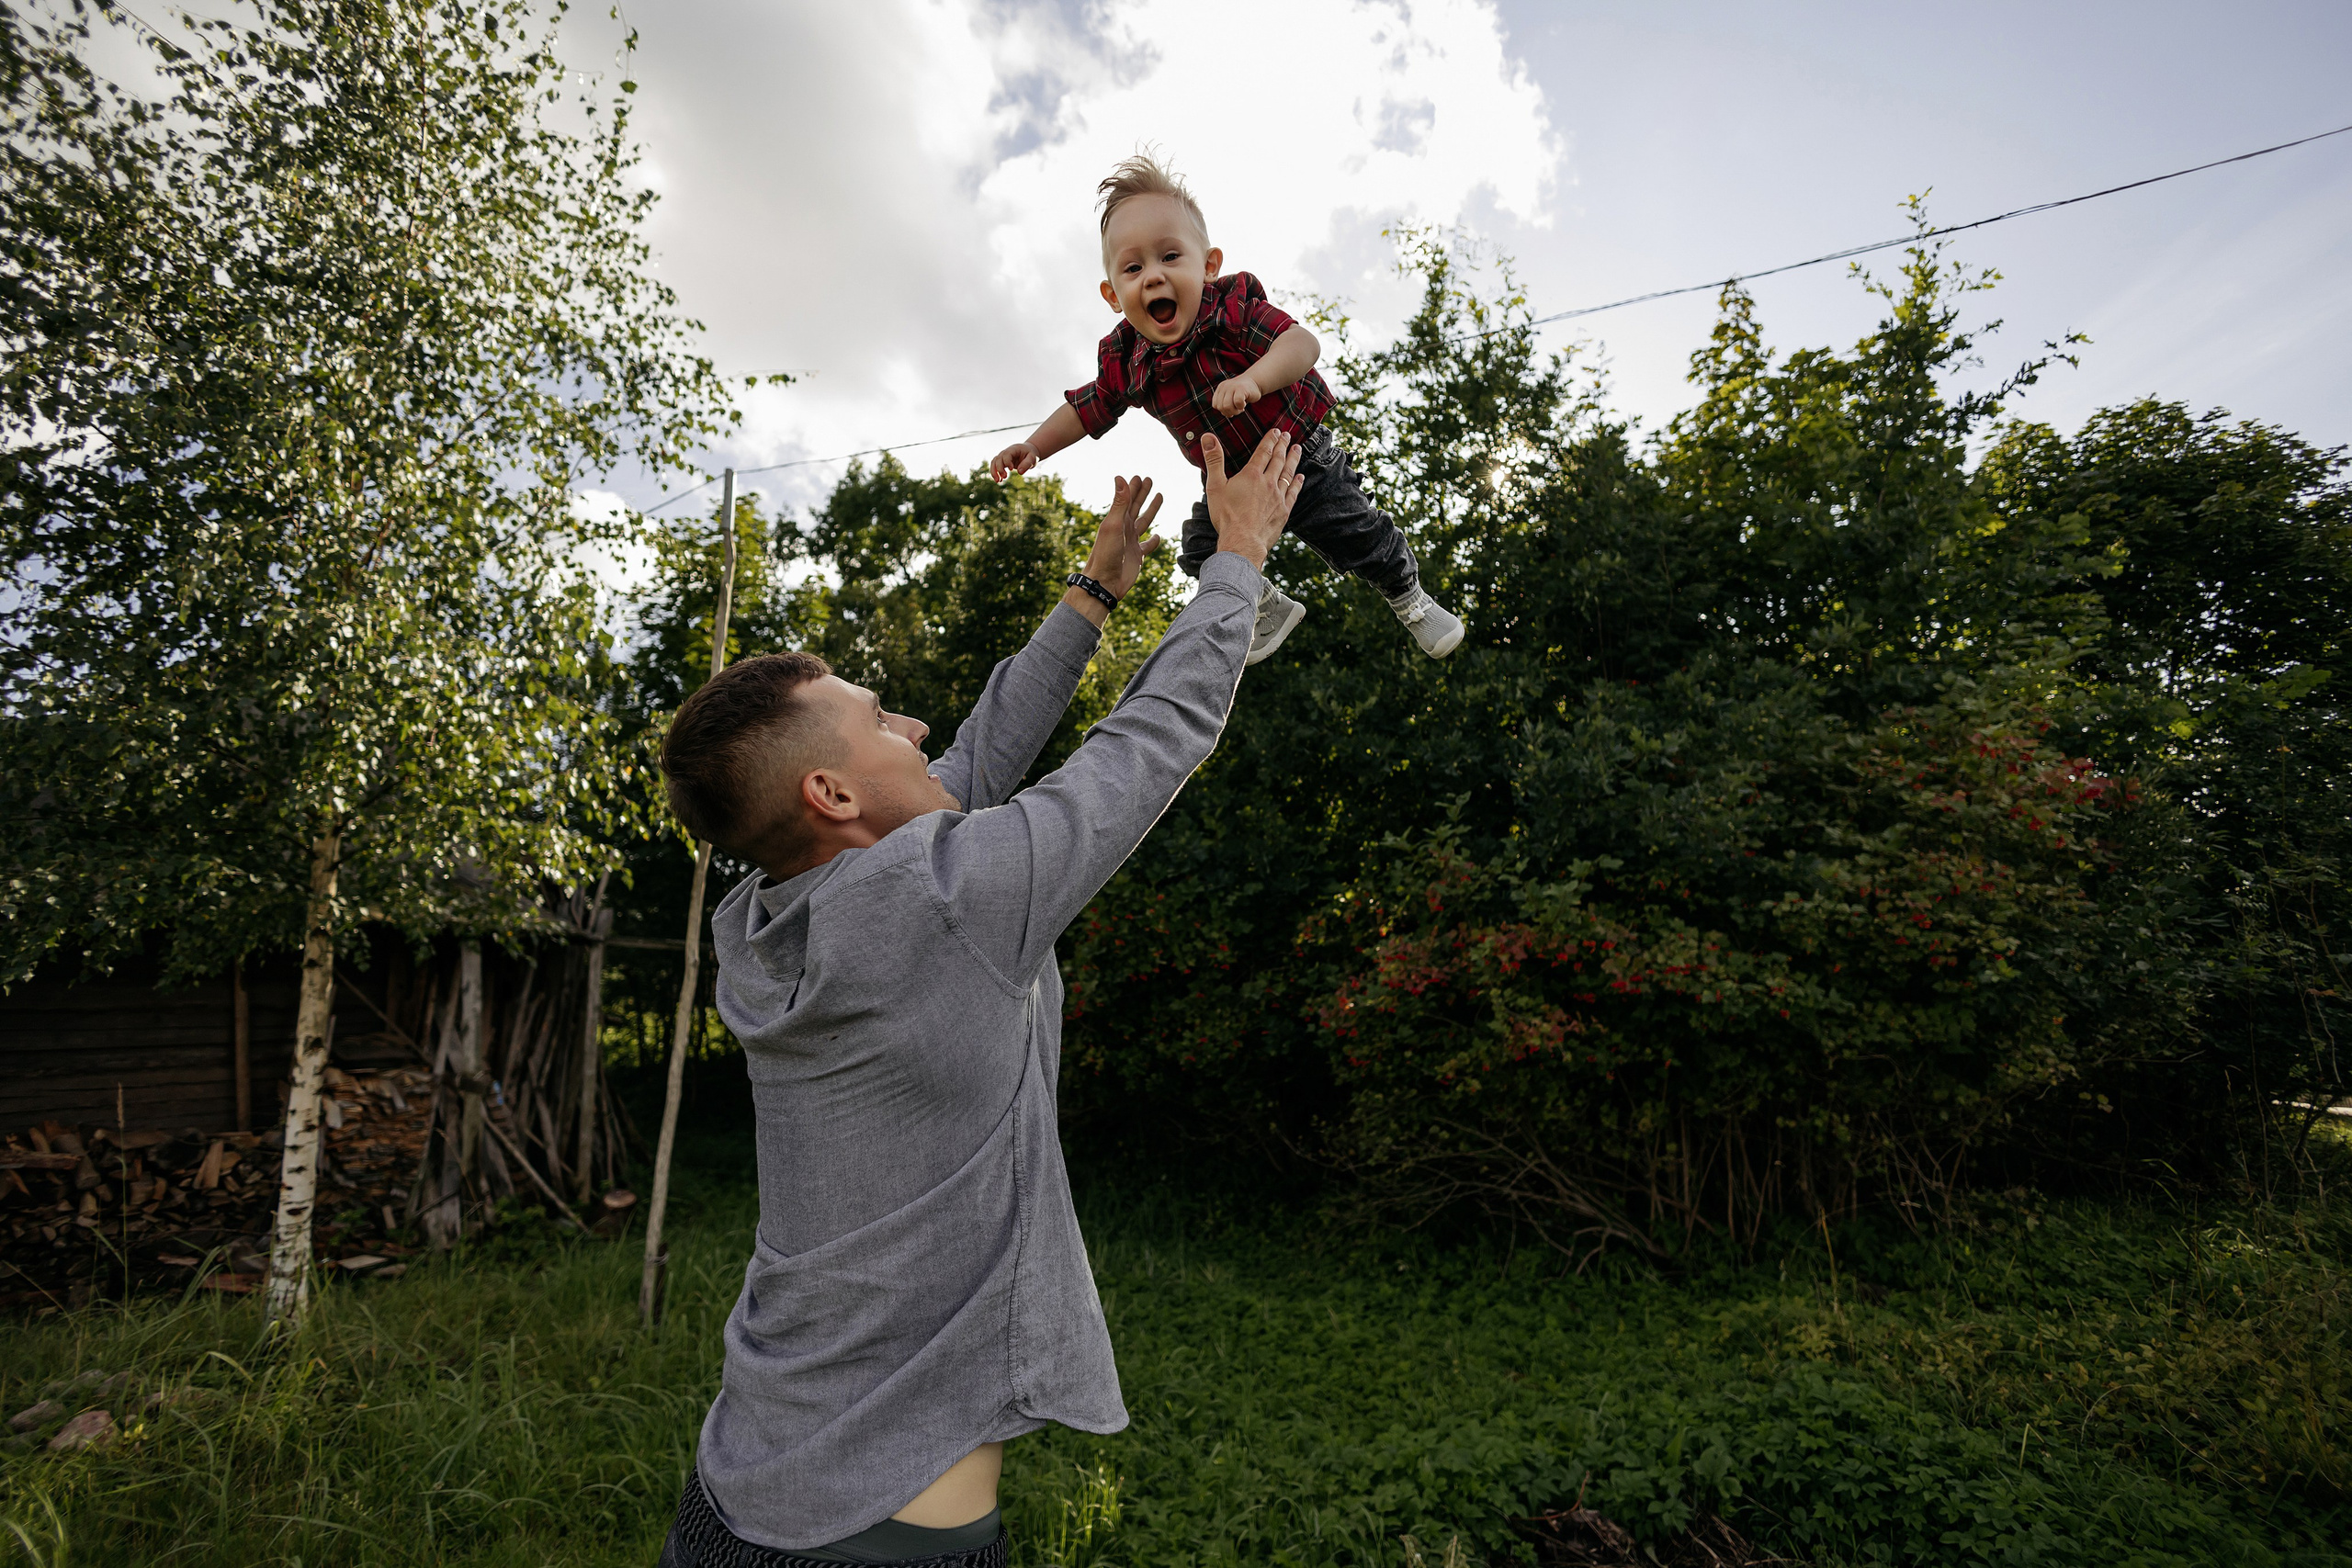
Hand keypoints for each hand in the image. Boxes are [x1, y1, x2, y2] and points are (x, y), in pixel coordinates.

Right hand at [990, 442, 1040, 480]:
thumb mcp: (1032, 458)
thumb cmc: (1030, 454)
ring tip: (998, 481)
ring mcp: (1003, 456)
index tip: (1011, 469)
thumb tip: (1019, 472)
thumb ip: (1027, 464)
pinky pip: (995, 466)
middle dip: (999, 468)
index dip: (1007, 462)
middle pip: (998, 458)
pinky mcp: (1002, 461)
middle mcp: (1006, 452)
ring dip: (994, 472)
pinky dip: (995, 473)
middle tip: (1005, 477)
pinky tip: (999, 480)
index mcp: (1013, 449)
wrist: (1027, 451)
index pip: (1006, 454)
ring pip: (994, 462)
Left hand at [1063, 475, 1164, 625]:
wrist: (1104, 582)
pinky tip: (1157, 536)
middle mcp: (1124, 529)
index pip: (1127, 498)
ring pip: (1144, 522)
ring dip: (1151, 510)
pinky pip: (1148, 546)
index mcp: (1117, 520)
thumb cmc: (1105, 554)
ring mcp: (1131, 542)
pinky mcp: (1138, 556)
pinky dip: (1154, 541)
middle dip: (1143, 493)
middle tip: (1149, 480)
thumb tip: (1121, 477)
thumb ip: (1120, 503)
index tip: (1139, 476)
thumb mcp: (1113, 525)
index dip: (1133, 487)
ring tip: (1159, 497)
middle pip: (1136, 506)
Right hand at [1198, 430, 1302, 569]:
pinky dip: (1297, 483)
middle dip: (1283, 445)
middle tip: (1288, 435)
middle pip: (1278, 459)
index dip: (1270, 439)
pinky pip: (1293, 492)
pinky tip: (1300, 477)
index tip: (1276, 431)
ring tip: (1298, 449)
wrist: (1243, 541)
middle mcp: (1268, 483)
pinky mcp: (1283, 510)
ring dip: (1293, 459)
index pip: (1263, 452)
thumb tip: (1208, 437)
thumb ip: (1213, 460)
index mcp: (1252, 475)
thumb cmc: (1227, 516)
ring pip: (1288, 473)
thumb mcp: (1215, 486)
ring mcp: (1278, 497)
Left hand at [1210, 376, 1261, 417]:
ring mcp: (1232, 386)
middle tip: (1238, 409)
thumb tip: (1224, 413)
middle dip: (1230, 412)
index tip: (1232, 408)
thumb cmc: (1243, 393)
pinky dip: (1241, 406)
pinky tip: (1244, 403)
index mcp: (1220, 389)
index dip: (1224, 411)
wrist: (1256, 382)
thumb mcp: (1231, 399)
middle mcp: (1224, 386)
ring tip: (1241, 408)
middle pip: (1221, 407)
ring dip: (1235, 411)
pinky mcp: (1241, 388)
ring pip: (1227, 406)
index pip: (1215, 405)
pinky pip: (1237, 402)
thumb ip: (1225, 406)